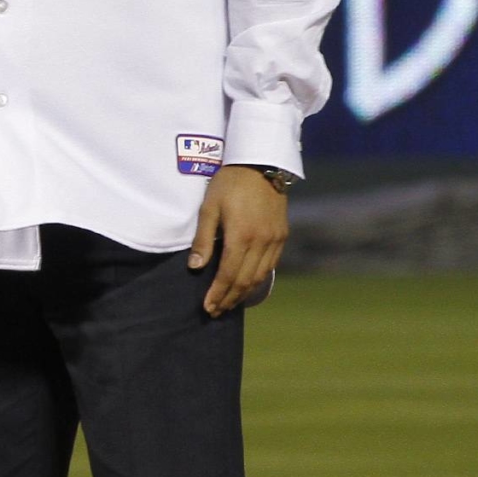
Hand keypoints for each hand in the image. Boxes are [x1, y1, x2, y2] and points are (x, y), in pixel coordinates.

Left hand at [189, 165, 288, 315]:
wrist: (260, 164)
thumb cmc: (229, 183)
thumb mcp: (209, 207)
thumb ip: (203, 239)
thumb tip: (196, 267)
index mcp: (242, 236)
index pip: (229, 274)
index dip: (218, 293)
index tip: (208, 307)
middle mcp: (262, 242)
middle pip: (245, 280)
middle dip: (229, 299)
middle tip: (215, 311)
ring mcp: (275, 240)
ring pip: (260, 276)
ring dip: (244, 293)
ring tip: (229, 303)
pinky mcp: (282, 236)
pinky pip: (271, 265)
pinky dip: (258, 279)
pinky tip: (247, 285)